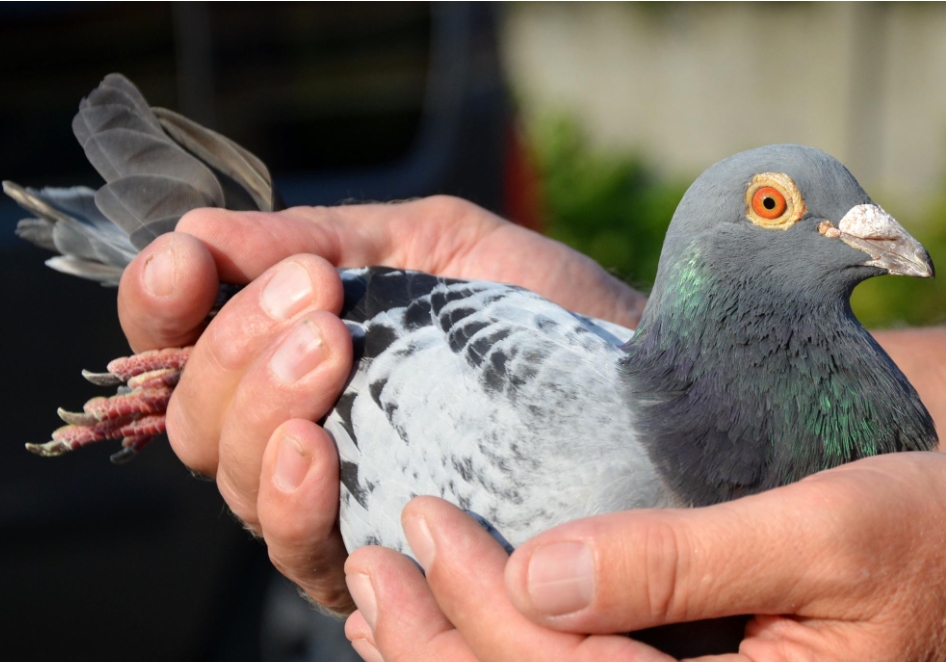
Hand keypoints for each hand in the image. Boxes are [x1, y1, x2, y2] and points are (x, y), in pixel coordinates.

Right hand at [116, 196, 644, 611]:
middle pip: (197, 414)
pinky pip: (299, 548)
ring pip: (234, 476)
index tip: (187, 262)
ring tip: (326, 347)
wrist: (635, 381)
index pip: (187, 340)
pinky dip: (289, 499)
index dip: (161, 304)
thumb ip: (329, 237)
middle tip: (313, 298)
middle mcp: (301, 428)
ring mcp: (335, 497)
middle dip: (233, 348)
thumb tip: (204, 229)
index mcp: (297, 352)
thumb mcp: (438, 245)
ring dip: (259, 409)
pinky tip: (316, 448)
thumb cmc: (538, 310)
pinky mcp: (379, 556)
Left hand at [344, 452, 945, 660]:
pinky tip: (450, 631)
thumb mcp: (824, 533)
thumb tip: (536, 579)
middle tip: (369, 566)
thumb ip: (681, 564)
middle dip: (432, 646)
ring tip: (377, 607)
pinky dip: (496, 661)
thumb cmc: (925, 532)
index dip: (475, 605)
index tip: (421, 520)